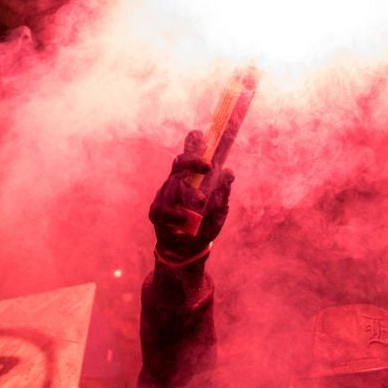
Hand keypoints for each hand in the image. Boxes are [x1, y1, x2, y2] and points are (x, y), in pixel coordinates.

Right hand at [148, 130, 233, 261]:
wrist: (186, 252)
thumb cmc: (203, 227)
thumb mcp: (218, 211)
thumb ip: (223, 193)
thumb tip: (229, 172)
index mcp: (189, 180)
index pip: (189, 157)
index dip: (192, 143)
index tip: (201, 135)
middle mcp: (174, 184)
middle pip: (179, 164)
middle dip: (192, 161)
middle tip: (209, 166)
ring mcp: (164, 197)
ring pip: (172, 185)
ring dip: (188, 190)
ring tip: (201, 200)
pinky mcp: (157, 213)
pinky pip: (164, 209)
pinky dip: (176, 214)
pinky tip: (186, 219)